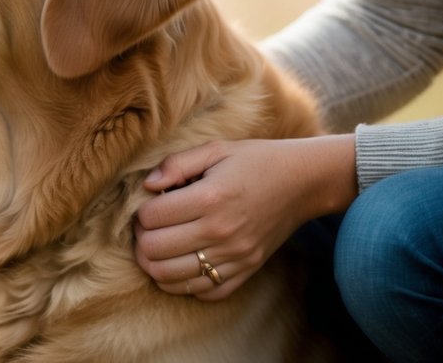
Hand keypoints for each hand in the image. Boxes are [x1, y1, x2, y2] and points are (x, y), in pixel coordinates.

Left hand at [133, 135, 355, 300]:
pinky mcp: (246, 271)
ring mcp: (235, 256)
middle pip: (155, 251)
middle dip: (141, 239)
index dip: (140, 212)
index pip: (151, 218)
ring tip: (157, 247)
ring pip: (172, 278)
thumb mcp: (215, 149)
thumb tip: (148, 185)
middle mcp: (221, 232)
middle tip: (147, 227)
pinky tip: (181, 263)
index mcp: (210, 198)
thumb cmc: (254, 162)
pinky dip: (183, 283)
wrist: (301, 183)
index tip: (147, 205)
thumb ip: (176, 164)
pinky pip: (203, 292)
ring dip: (154, 264)